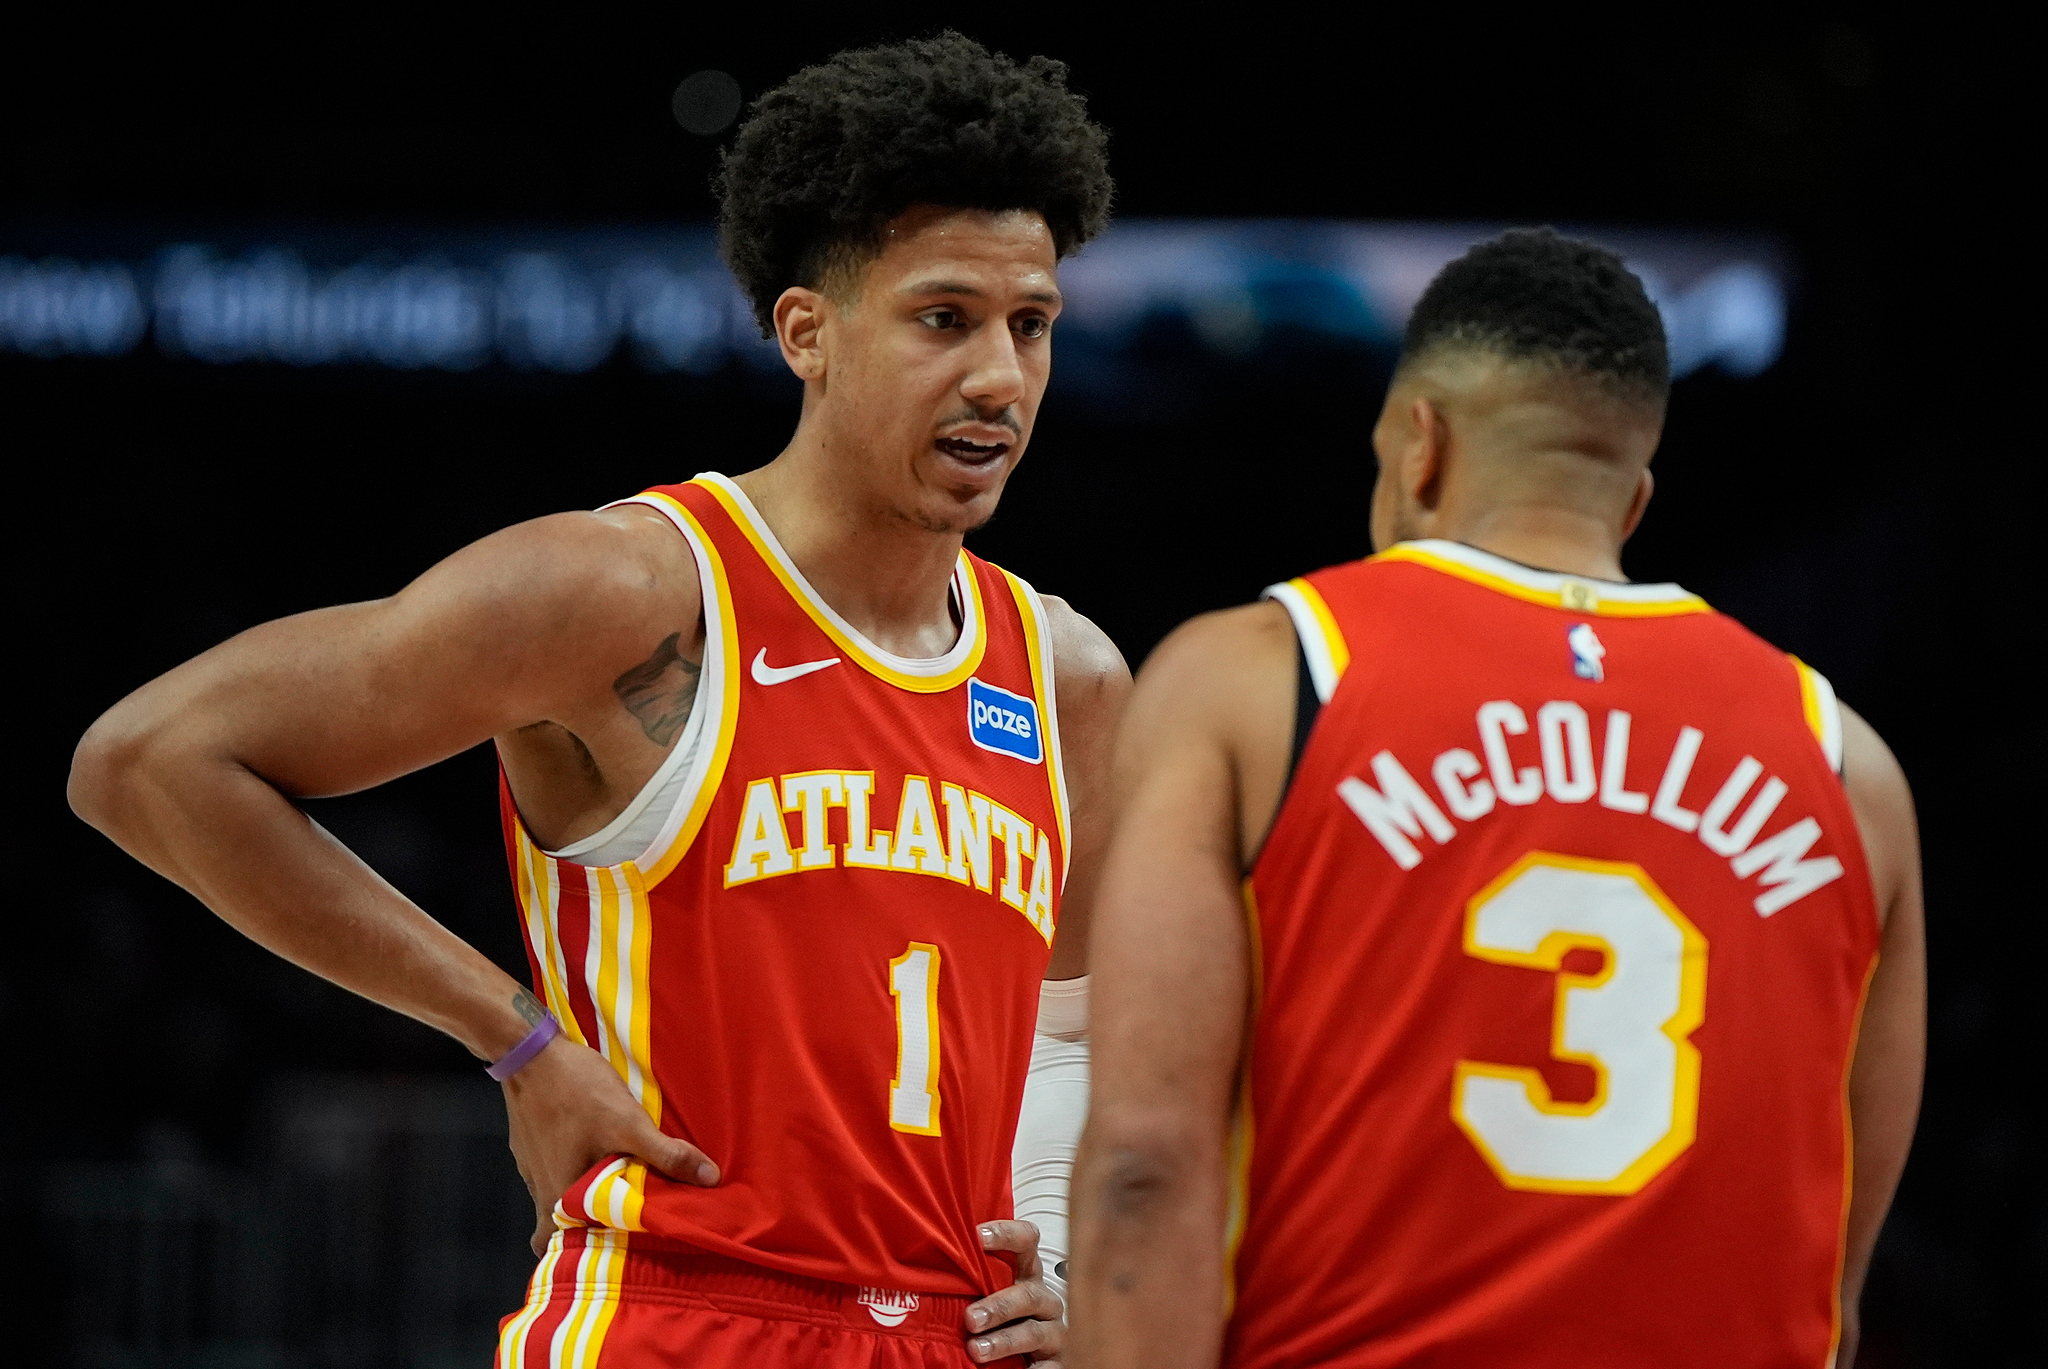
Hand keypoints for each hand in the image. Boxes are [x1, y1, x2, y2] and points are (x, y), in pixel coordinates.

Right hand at [503, 1033, 719, 1255]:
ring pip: (562, 1198)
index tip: (633, 1244)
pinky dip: (576, 1168)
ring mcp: (532, 1170)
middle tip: (632, 1214)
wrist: (531, 1053)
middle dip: (596, 1224)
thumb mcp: (629, 1124)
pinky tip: (598, 1150)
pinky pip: (556, 1170)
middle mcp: (540, 1193)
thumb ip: (666, 1155)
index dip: (601, 1249)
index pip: (576, 1246)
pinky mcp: (531, 1147)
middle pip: (568, 1226)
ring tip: (623, 1182)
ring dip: (587, 1195)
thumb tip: (709, 1179)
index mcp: (559, 1199)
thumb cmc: (577, 1092)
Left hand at [965, 1218, 1065, 1364]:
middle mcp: (1042, 1298)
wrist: (1020, 1349)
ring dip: (1004, 1341)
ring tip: (976, 1349)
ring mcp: (1052, 1330)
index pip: (1026, 1241)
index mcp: (1026, 1272)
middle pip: (1029, 1294)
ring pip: (1034, 1332)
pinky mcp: (1056, 1360)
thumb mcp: (984, 1290)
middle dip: (999, 1306)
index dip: (1007, 1234)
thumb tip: (920, 1264)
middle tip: (970, 1318)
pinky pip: (1051, 1366)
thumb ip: (967, 1278)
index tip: (977, 1237)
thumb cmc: (997, 1314)